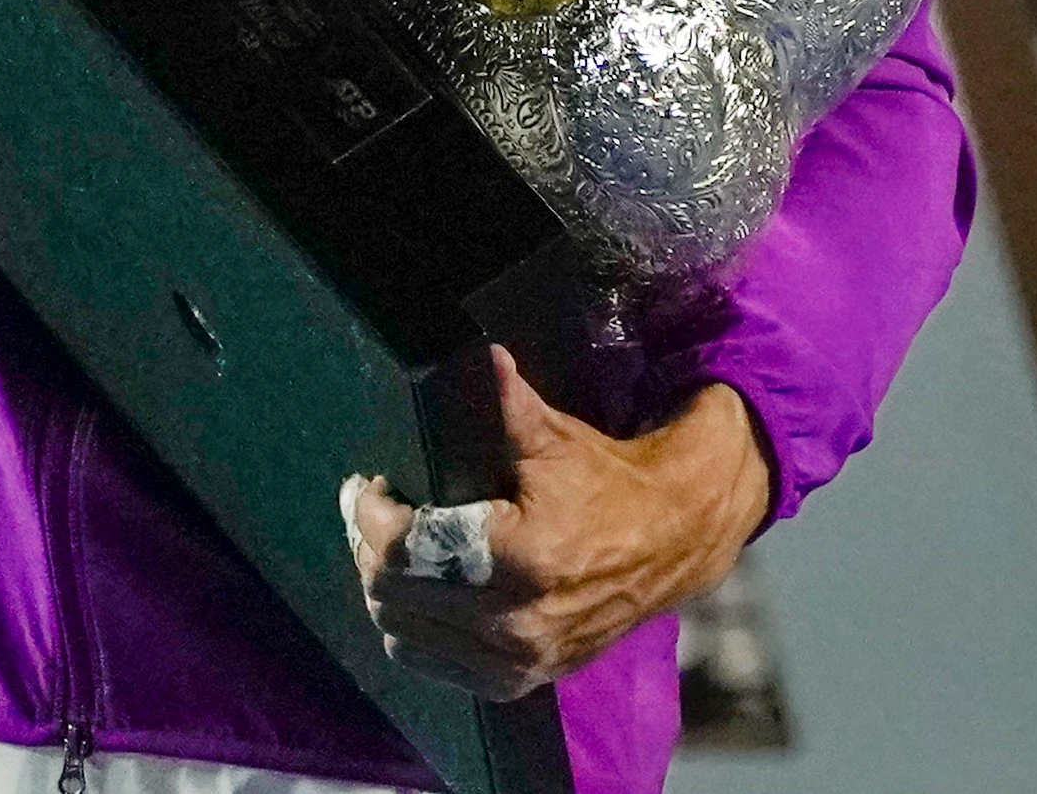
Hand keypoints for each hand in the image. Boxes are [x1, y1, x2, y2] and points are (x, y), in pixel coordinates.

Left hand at [338, 353, 771, 701]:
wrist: (670, 541)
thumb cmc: (605, 483)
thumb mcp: (557, 440)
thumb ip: (510, 404)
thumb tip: (485, 356)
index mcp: (522, 557)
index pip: (408, 548)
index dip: (370, 516)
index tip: (366, 488)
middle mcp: (516, 621)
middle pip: (394, 594)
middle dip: (369, 548)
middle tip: (372, 514)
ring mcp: (519, 659)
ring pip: (403, 633)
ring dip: (386, 589)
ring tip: (391, 549)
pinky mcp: (521, 680)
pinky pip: (434, 665)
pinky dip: (413, 631)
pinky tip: (419, 593)